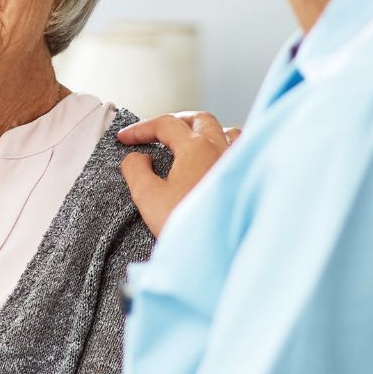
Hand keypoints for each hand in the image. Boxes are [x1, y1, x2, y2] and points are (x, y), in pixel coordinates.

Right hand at [117, 112, 239, 236]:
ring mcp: (238, 163)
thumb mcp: (148, 197)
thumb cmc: (185, 225)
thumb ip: (136, 170)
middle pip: (199, 120)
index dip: (141, 129)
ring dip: (204, 132)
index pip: (166, 124)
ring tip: (189, 144)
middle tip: (157, 134)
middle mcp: (221, 148)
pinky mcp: (247, 180)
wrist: (218, 254)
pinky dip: (224, 147)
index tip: (125, 139)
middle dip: (175, 122)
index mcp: (196, 147)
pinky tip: (216, 163)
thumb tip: (137, 157)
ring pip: (225, 131)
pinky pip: (239, 151)